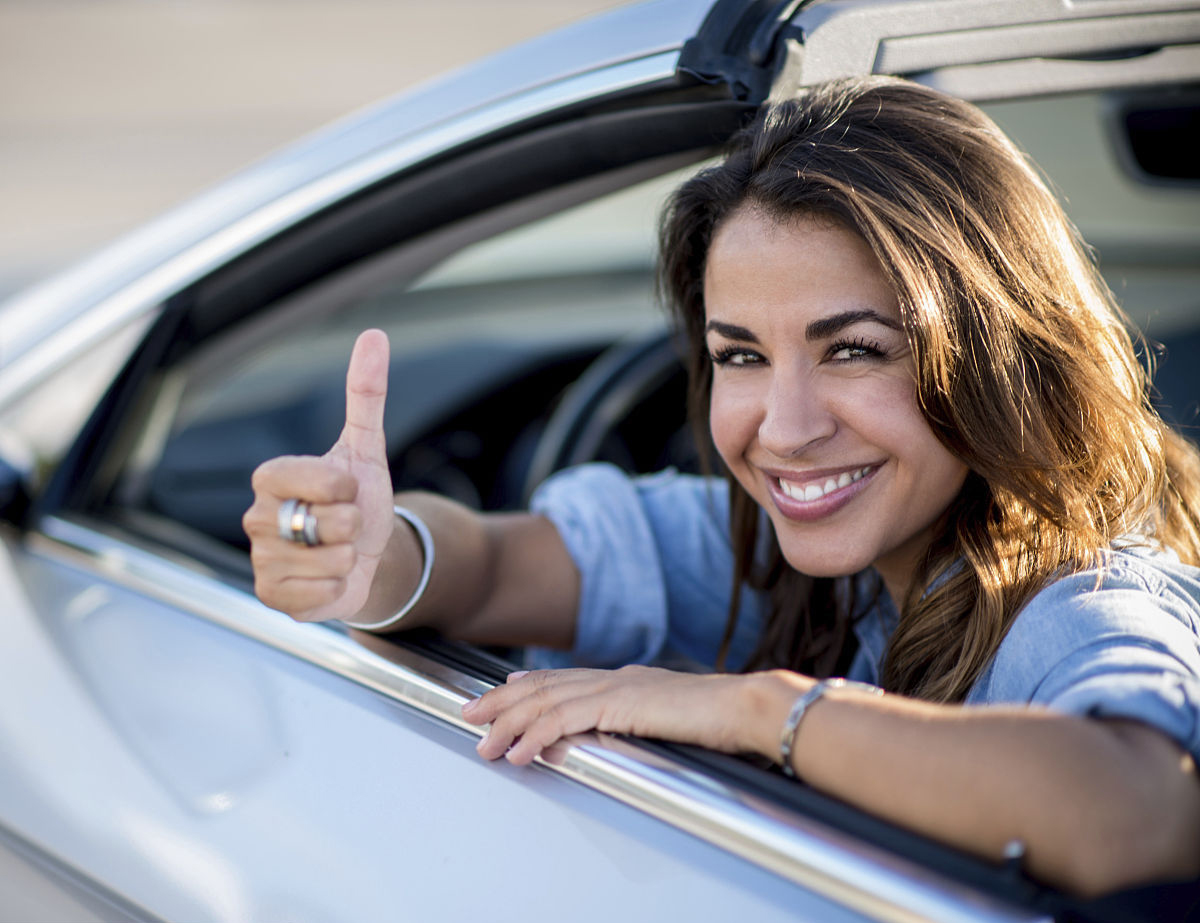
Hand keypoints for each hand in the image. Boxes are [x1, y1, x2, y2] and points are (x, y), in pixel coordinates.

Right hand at [242, 329, 396, 621]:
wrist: (365, 554)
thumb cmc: (358, 498)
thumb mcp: (366, 446)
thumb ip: (366, 393)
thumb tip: (373, 336)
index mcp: (271, 478)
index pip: (312, 478)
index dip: (343, 486)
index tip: (348, 487)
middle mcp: (257, 517)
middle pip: (328, 523)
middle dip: (353, 524)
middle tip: (345, 524)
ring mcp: (261, 558)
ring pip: (327, 560)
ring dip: (348, 557)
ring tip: (339, 551)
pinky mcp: (271, 596)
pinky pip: (317, 595)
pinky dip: (337, 587)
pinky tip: (331, 578)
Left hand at [461, 665, 762, 764]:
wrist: (746, 707)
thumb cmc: (721, 718)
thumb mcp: (672, 716)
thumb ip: (641, 717)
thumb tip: (623, 727)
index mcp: (626, 679)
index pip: (565, 677)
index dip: (529, 681)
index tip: (505, 685)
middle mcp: (614, 677)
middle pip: (544, 685)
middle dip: (502, 701)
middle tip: (471, 714)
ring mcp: (615, 688)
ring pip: (545, 702)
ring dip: (509, 724)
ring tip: (484, 743)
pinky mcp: (618, 706)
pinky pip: (564, 722)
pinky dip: (536, 737)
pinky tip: (519, 753)